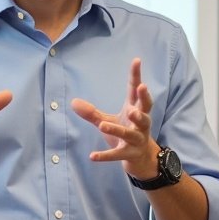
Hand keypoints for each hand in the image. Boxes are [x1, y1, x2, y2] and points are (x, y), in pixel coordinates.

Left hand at [70, 57, 159, 178]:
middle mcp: (140, 124)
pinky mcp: (129, 154)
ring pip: (129, 133)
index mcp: (135, 110)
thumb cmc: (126, 133)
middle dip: (144, 99)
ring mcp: (136, 140)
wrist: (141, 159)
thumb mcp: (108, 121)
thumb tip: (73, 102)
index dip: (136, 75)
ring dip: (117, 130)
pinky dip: (105, 155)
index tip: (137, 60)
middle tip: (142, 87)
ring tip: (103, 125)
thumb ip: (92, 112)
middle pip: (145, 110)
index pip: (135, 91)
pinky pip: (117, 155)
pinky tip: (92, 156)